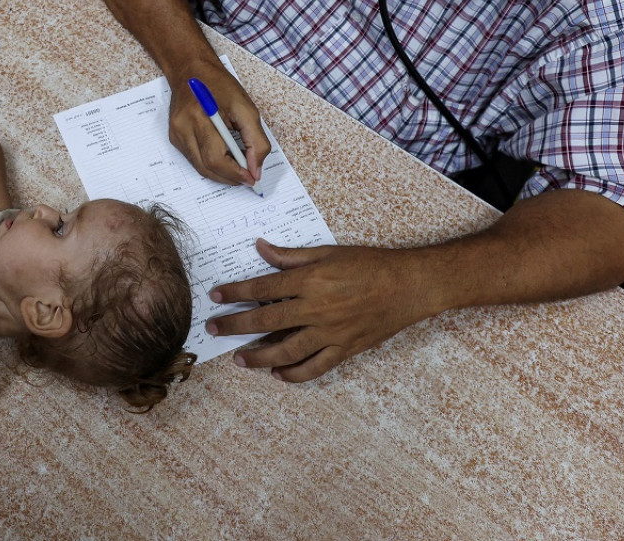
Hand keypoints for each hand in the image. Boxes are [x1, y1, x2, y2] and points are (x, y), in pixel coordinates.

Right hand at [169, 68, 269, 186]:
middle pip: (207, 167)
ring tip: (238, 170)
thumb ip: (256, 141)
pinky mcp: (175, 137)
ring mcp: (176, 134)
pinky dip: (211, 165)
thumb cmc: (220, 85)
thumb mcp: (246, 108)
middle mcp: (184, 128)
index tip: (252, 178)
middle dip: (230, 177)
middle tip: (248, 177)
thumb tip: (255, 169)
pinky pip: (194, 160)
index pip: (216, 158)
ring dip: (221, 174)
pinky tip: (224, 159)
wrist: (191, 70)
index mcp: (201, 116)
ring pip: (200, 168)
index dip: (235, 173)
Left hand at [206, 239, 438, 381]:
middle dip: (235, 327)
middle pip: (266, 322)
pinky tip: (278, 374)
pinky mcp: (345, 350)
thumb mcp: (328, 252)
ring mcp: (331, 333)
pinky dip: (294, 374)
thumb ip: (291, 256)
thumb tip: (261, 248)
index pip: (262, 289)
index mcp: (311, 281)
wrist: (409, 286)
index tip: (216, 297)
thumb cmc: (370, 264)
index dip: (236, 293)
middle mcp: (317, 309)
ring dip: (258, 358)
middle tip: (214, 330)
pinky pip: (315, 368)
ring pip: (286, 352)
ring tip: (240, 360)